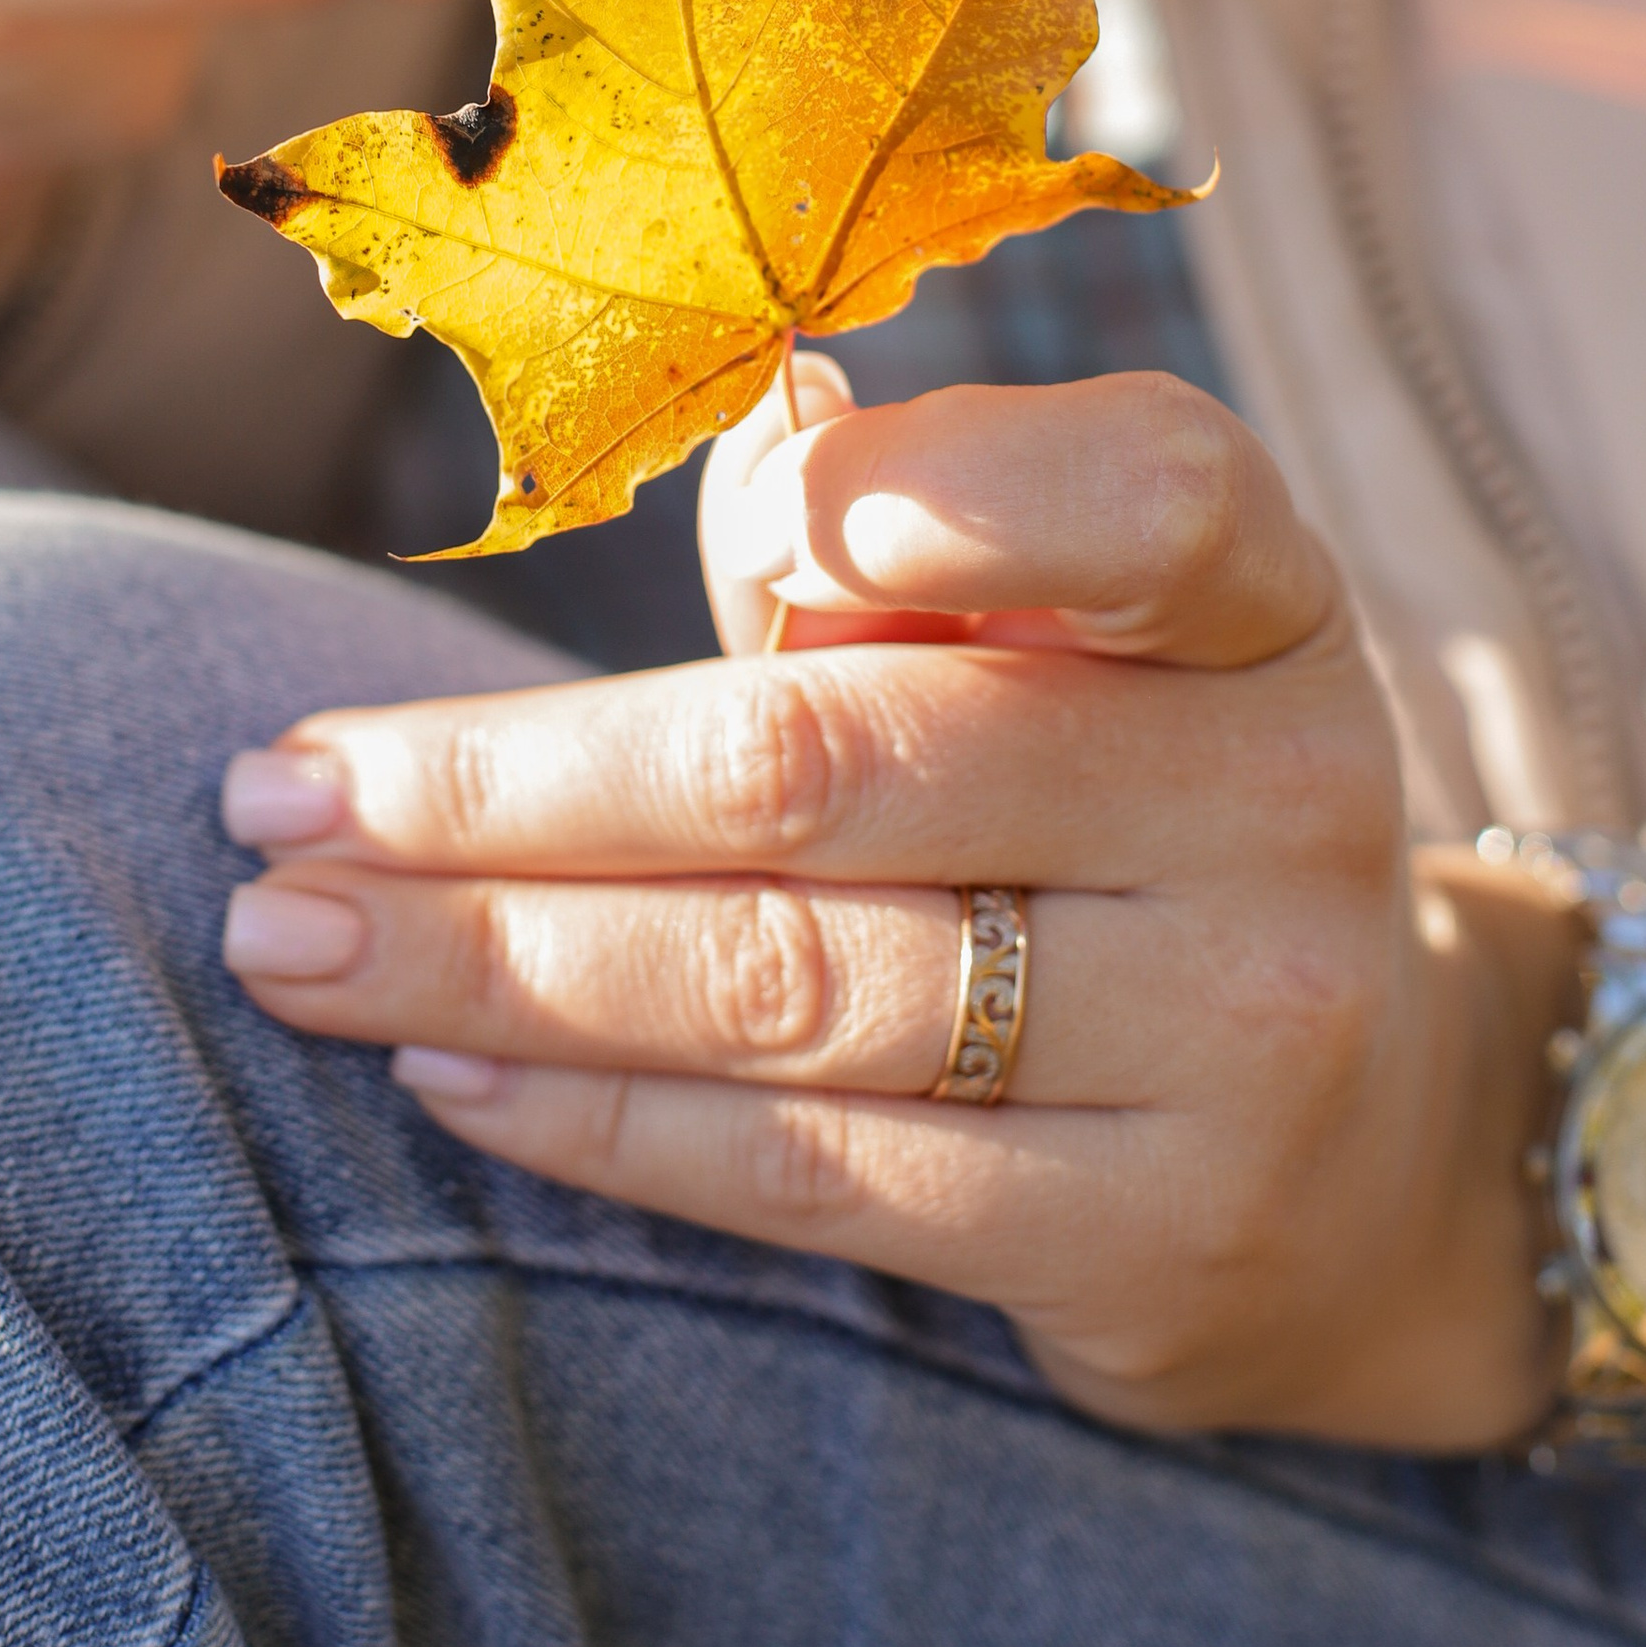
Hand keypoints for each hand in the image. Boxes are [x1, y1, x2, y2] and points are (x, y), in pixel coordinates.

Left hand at [220, 369, 1580, 1448]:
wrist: (1366, 1140)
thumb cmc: (1123, 798)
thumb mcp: (1070, 635)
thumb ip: (894, 531)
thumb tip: (767, 406)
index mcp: (1261, 600)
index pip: (1148, 498)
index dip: (958, 492)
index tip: (761, 514)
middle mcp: (1282, 804)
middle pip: (831, 768)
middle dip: (512, 782)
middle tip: (279, 795)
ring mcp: (1233, 1040)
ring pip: (787, 983)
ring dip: (493, 956)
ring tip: (292, 936)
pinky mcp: (1149, 1240)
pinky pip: (810, 1168)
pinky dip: (596, 1113)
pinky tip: (441, 1060)